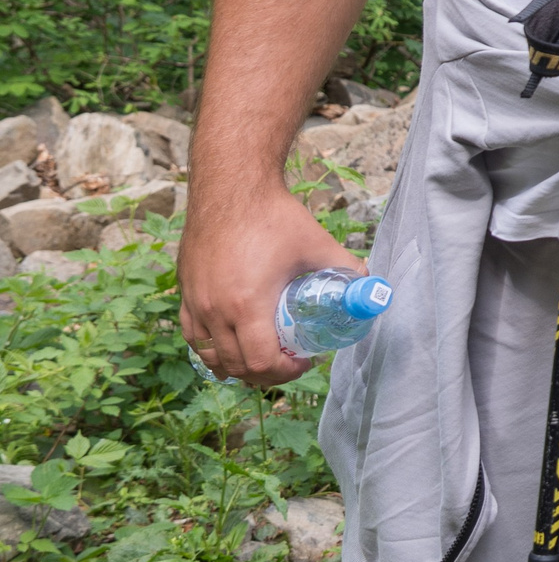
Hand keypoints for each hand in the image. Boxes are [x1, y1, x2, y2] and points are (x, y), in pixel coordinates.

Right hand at [176, 185, 361, 386]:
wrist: (231, 188)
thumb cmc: (273, 216)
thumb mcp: (318, 244)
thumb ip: (347, 267)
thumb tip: (371, 285)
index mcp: (247, 305)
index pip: (261, 362)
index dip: (285, 372)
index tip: (303, 363)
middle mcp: (214, 310)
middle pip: (236, 366)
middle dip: (265, 373)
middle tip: (288, 363)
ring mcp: (195, 303)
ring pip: (210, 356)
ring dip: (236, 365)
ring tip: (261, 357)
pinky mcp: (185, 292)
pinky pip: (193, 336)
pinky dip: (212, 350)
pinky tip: (230, 346)